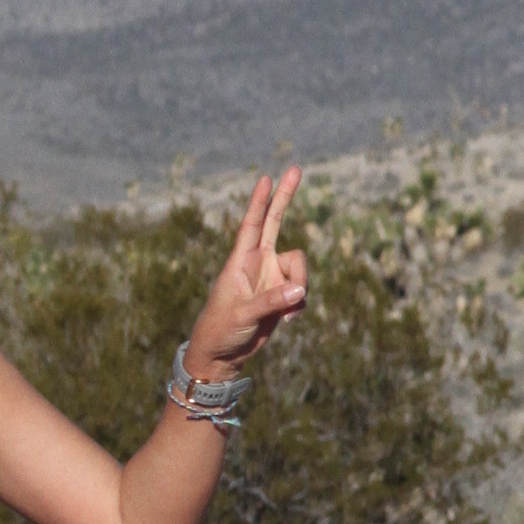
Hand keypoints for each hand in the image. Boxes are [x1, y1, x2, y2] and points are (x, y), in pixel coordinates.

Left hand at [184, 168, 307, 378]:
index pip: (252, 225)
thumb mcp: (243, 315)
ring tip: (285, 314)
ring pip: (300, 267)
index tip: (266, 178)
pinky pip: (302, 292)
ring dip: (300, 287)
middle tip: (296, 168)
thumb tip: (299, 290)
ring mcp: (272, 278)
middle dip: (285, 197)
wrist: (223, 355)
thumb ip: (271, 302)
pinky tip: (286, 321)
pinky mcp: (282, 295)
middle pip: (275, 222)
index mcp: (240, 261)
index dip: (259, 202)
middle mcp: (259, 264)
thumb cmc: (221, 330)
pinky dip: (298, 305)